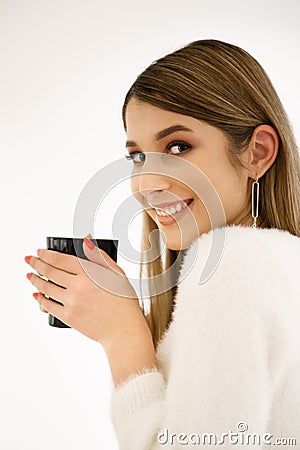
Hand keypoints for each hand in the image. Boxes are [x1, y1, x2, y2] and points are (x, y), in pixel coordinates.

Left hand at [24, 237, 149, 349]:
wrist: (123, 329)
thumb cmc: (123, 301)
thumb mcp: (117, 273)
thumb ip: (99, 256)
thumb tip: (86, 241)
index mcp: (89, 272)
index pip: (59, 259)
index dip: (46, 254)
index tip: (40, 252)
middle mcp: (78, 285)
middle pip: (49, 271)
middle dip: (36, 263)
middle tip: (30, 260)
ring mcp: (71, 301)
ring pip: (46, 287)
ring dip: (35, 279)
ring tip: (30, 276)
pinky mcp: (68, 316)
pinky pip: (48, 305)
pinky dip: (40, 299)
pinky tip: (37, 295)